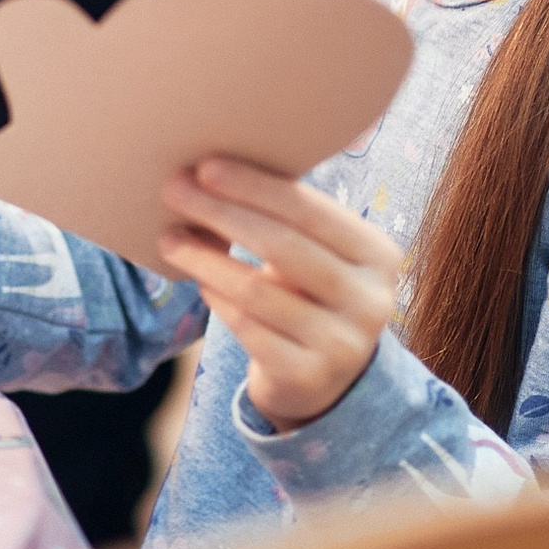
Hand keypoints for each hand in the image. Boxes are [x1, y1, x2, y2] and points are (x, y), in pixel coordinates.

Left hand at [157, 156, 400, 430]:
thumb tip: (205, 176)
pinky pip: (248, 328)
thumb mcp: (315, 256)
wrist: (325, 382)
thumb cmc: (309, 296)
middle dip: (222, 213)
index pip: (310, 210)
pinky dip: (217, 300)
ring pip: (257, 291)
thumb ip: (283, 220)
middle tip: (175, 191)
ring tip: (170, 240)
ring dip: (206, 259)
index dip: (255, 186)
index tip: (205, 166)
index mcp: (377, 255)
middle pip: (282, 245)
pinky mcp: (308, 378)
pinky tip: (200, 283)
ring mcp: (343, 344)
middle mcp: (370, 300)